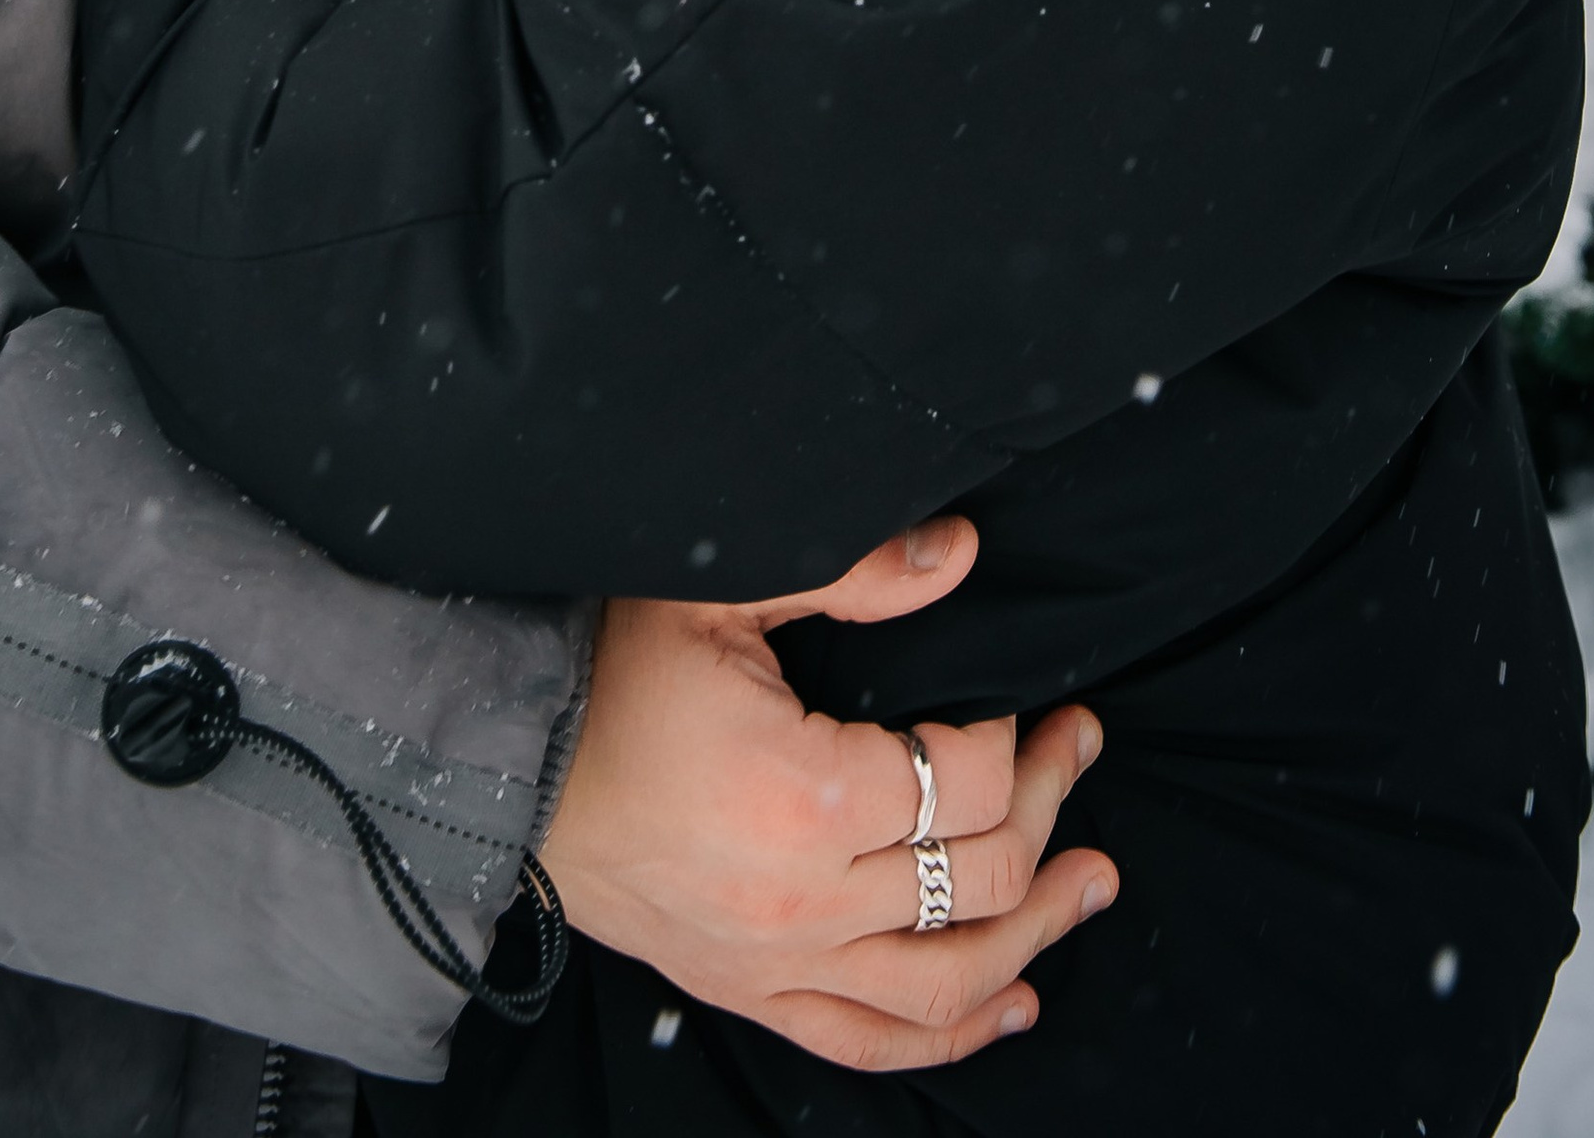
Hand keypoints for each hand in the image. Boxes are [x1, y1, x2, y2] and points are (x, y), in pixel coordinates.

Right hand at [539, 516, 1113, 1071]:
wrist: (504, 768)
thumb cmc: (610, 670)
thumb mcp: (721, 589)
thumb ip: (851, 572)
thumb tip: (961, 551)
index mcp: (806, 795)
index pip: (971, 783)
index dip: (1030, 745)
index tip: (1054, 711)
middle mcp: (804, 900)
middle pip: (977, 877)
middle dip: (1052, 814)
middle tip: (1081, 756)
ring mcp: (777, 962)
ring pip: (946, 981)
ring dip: (1035, 934)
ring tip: (1090, 885)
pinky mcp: (748, 994)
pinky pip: (870, 1041)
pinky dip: (952, 1033)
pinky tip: (1010, 1002)